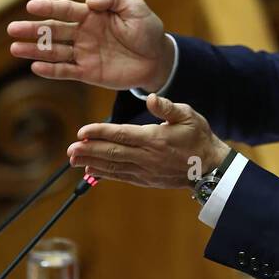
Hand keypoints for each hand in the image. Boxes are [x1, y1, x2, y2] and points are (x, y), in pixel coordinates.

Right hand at [7, 0, 172, 90]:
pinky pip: (66, 71)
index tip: (30, 6)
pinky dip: (51, 71)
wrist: (158, 58)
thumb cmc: (147, 29)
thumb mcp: (135, 8)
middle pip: (53, 31)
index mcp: (91, 15)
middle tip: (12, 29)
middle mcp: (83, 33)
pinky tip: (36, 68)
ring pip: (54, 51)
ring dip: (35, 51)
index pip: (64, 10)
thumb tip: (91, 1)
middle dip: (32, 30)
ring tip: (15, 48)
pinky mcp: (88, 73)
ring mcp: (83, 54)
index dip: (48, 7)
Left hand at [67, 95, 230, 188]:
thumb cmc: (198, 136)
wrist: (210, 167)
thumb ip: (167, 107)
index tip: (81, 132)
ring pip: (113, 166)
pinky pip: (121, 176)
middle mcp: (147, 157)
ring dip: (92, 162)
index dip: (99, 133)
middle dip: (88, 150)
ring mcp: (145, 170)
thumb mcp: (188, 115)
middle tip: (69, 149)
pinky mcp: (146, 180)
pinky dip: (104, 174)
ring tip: (72, 160)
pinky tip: (90, 170)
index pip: (121, 134)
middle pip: (112, 153)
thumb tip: (151, 98)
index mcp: (154, 139)